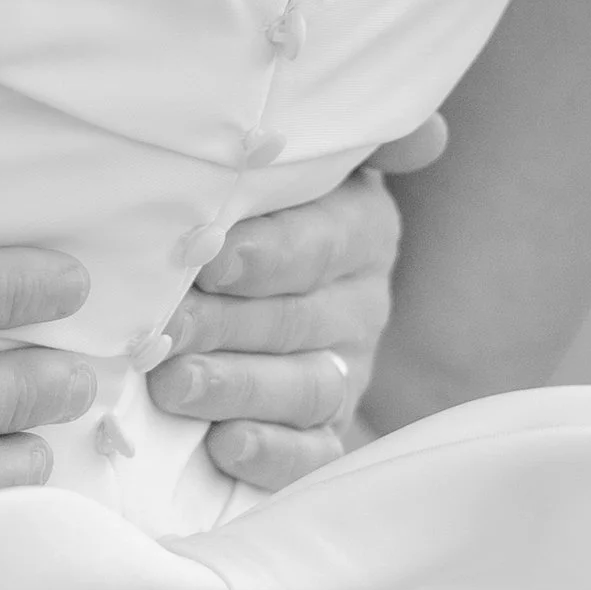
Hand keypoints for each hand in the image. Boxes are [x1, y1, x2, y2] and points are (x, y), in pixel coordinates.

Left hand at [145, 117, 447, 485]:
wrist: (245, 291)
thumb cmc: (251, 210)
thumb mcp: (293, 167)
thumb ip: (351, 141)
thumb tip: (427, 134)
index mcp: (361, 230)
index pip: (325, 242)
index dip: (269, 253)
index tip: (208, 260)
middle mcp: (360, 306)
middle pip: (300, 320)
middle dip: (227, 326)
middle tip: (163, 329)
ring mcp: (346, 375)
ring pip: (305, 388)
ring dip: (238, 389)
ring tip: (174, 384)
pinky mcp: (325, 436)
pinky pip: (311, 455)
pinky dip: (271, 455)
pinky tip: (224, 447)